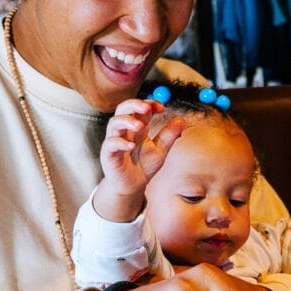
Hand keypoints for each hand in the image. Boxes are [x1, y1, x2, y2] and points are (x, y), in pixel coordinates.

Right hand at [92, 99, 185, 221]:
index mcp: (137, 126)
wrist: (133, 186)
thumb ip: (169, 134)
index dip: (149, 104)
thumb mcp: (161, 149)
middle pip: (123, 109)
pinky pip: (110, 143)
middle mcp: (125, 130)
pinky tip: (131, 146)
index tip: (162, 108)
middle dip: (134, 105)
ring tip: (140, 127)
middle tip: (147, 108)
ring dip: (127, 121)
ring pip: (114, 122)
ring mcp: (115, 140)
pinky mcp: (109, 154)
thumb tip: (182, 119)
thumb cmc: (144, 166)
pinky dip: (120, 142)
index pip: (139, 108)